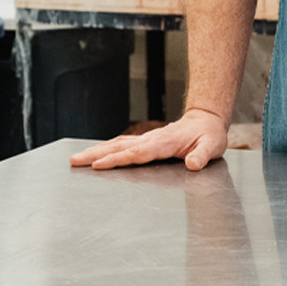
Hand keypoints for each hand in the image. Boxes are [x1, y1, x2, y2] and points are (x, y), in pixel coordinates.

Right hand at [68, 107, 229, 170]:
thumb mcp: (212, 146)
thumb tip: (193, 164)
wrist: (206, 121)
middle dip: (96, 155)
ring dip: (95, 151)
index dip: (118, 159)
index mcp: (164, 143)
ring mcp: (146, 139)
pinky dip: (105, 148)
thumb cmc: (209, 136)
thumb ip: (202, 156)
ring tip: (76, 158)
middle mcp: (151, 139)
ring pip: (116, 144)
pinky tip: (94, 154)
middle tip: (74, 161)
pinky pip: (121, 144)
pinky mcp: (145, 141)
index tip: (99, 165)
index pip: (137, 153)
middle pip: (119, 148)